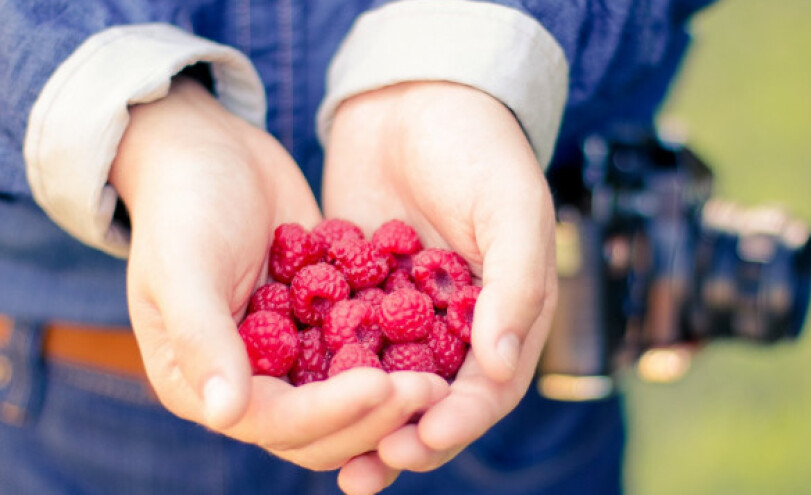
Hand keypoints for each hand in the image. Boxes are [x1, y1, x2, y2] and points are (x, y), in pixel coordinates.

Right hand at [109, 77, 447, 474]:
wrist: (213, 151)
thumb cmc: (185, 205)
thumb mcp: (184, 266)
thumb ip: (202, 337)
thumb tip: (228, 413)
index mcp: (203, 385)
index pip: (276, 422)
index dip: (331, 413)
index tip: (382, 385)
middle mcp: (252, 383)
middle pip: (322, 428)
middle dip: (376, 415)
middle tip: (432, 390)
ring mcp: (291, 356)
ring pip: (350, 398)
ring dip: (394, 396)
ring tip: (444, 379)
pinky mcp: (323, 326)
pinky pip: (365, 351)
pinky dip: (399, 353)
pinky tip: (444, 341)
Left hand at [323, 82, 557, 491]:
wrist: (415, 99)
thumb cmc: (479, 148)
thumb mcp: (512, 208)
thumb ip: (516, 284)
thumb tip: (500, 364)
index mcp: (504, 312)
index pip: (488, 385)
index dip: (459, 420)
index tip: (424, 439)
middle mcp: (454, 324)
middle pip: (432, 400)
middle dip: (403, 437)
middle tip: (368, 468)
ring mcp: (403, 312)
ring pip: (383, 383)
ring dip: (359, 424)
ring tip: (332, 463)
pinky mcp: (355, 294)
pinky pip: (340, 342)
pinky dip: (323, 372)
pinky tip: (292, 396)